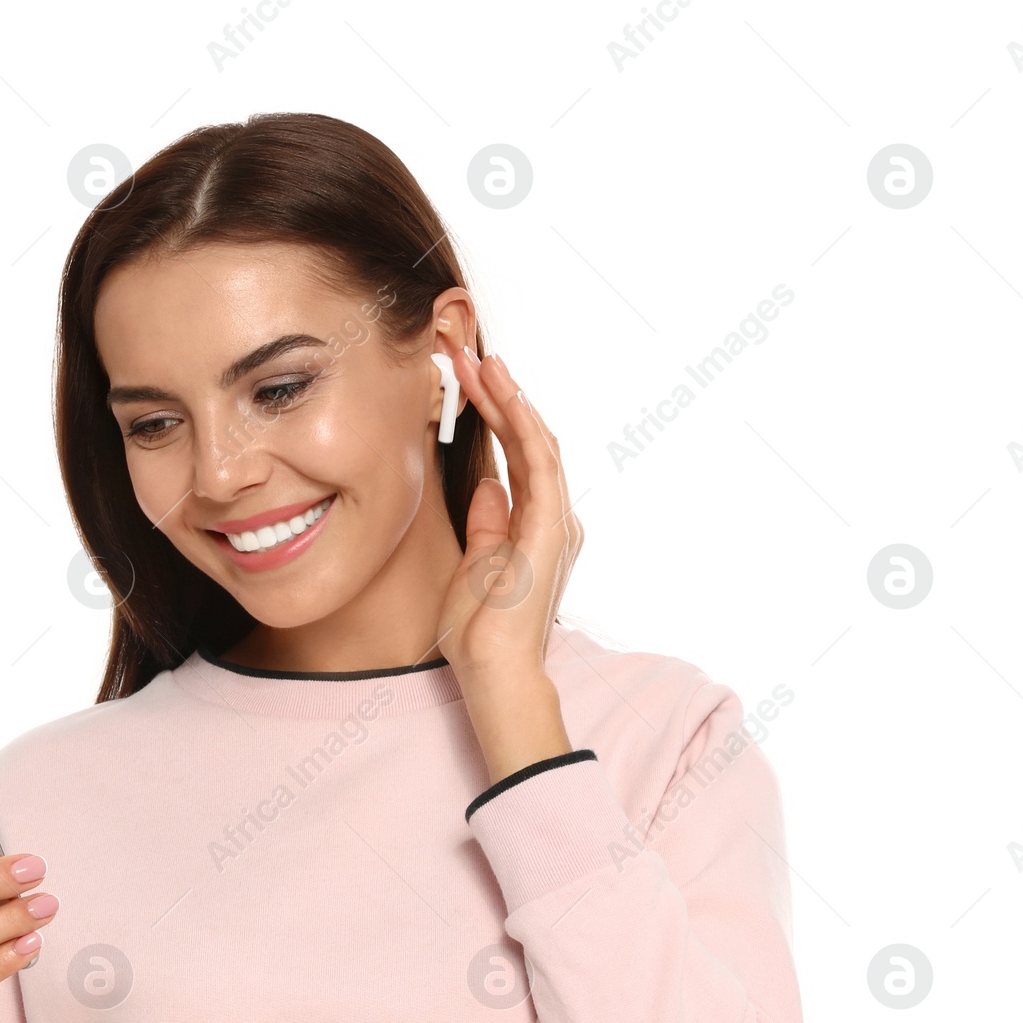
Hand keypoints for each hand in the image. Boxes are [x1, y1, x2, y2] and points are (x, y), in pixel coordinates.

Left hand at [436, 349, 583, 779]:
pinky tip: (506, 396)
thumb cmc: (481, 630)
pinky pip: (540, 465)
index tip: (467, 380)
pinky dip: (523, 426)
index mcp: (535, 525)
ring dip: (510, 399)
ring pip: (538, 443)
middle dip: (501, 395)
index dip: (495, 414)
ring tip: (483, 361)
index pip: (516, 455)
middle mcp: (552, 518)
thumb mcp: (475, 564)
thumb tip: (488, 485)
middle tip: (469, 353)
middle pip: (530, 441)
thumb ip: (488, 522)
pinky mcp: (550, 529)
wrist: (492, 669)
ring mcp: (555, 522)